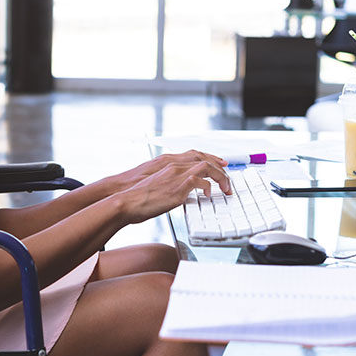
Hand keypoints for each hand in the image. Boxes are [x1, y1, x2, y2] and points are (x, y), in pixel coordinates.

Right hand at [116, 160, 231, 223]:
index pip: (195, 155)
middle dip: (220, 168)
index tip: (221, 163)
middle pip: (204, 159)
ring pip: (206, 167)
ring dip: (219, 176)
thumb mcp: (156, 185)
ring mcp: (176, 175)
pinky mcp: (178, 187)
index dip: (211, 158)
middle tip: (228, 178)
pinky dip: (208, 187)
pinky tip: (209, 195)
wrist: (127, 201)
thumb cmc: (138, 197)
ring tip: (224, 187)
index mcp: (168, 164)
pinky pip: (200, 181)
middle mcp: (174, 166)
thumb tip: (179, 191)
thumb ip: (169, 183)